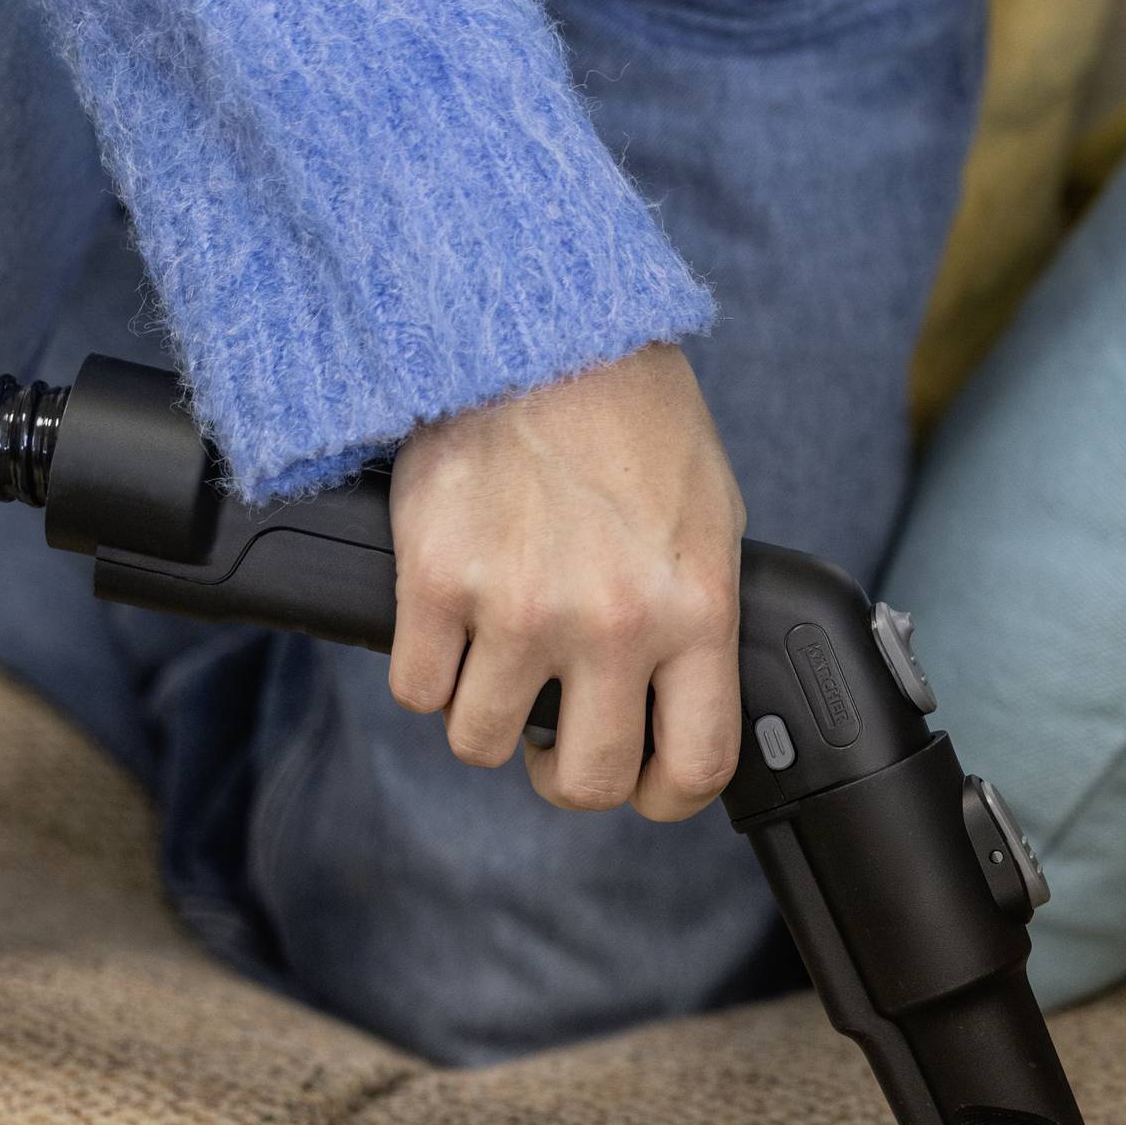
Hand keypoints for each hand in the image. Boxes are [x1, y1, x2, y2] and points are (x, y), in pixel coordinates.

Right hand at [384, 343, 745, 820]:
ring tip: (495, 665)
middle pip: (583, 781)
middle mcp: (612, 625)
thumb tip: (684, 700)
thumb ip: (697, 619)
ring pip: (482, 742)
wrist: (539, 327)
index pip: (695, 766)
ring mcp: (519, 608)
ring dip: (484, 719)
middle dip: (565, 772)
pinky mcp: (438, 580)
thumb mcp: (708, 518)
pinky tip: (446, 626)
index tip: (646, 785)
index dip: (667, 798)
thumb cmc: (631, 414)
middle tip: (554, 735)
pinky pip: (417, 688)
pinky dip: (426, 671)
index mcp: (693, 610)